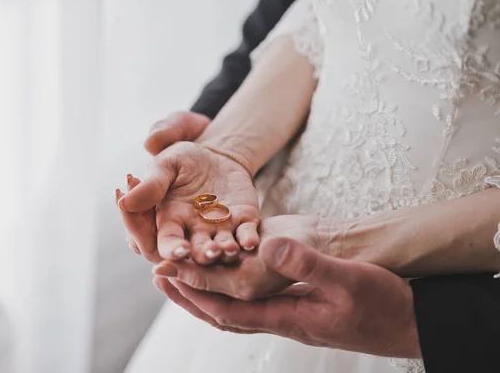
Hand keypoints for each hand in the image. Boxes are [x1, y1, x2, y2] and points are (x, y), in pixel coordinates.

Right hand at [120, 141, 259, 264]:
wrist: (215, 153)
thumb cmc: (183, 160)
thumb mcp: (166, 165)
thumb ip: (151, 183)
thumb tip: (126, 199)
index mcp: (169, 221)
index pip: (165, 242)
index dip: (171, 249)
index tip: (179, 251)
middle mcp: (193, 231)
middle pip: (195, 254)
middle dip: (201, 255)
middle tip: (208, 253)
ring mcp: (219, 229)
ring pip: (221, 249)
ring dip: (225, 252)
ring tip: (229, 249)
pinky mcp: (243, 222)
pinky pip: (246, 236)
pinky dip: (248, 240)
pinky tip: (251, 242)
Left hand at [156, 236, 421, 358]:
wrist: (411, 322)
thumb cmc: (385, 304)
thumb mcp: (349, 281)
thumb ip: (309, 266)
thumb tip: (267, 249)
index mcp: (288, 318)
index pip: (228, 310)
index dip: (195, 293)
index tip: (167, 274)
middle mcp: (283, 322)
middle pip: (224, 316)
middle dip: (190, 298)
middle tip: (160, 278)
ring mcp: (292, 318)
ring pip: (237, 312)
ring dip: (207, 297)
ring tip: (183, 280)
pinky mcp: (301, 310)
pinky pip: (255, 305)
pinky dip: (233, 294)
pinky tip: (230, 282)